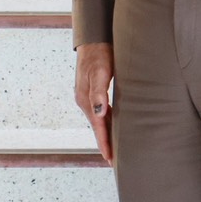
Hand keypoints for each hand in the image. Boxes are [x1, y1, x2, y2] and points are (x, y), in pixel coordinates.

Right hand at [74, 43, 115, 162]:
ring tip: (115, 148)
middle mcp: (85, 101)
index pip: (97, 127)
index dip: (104, 143)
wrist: (94, 40)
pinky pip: (101, 112)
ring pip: (99, 120)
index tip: (109, 159)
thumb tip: (99, 113)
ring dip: (106, 134)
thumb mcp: (100, 72)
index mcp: (86, 99)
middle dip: (105, 143)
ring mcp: (88, 96)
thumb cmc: (99, 55)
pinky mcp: (93, 92)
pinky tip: (114, 125)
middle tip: (114, 161)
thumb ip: (99, 92)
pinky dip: (106, 122)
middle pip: (97, 127)